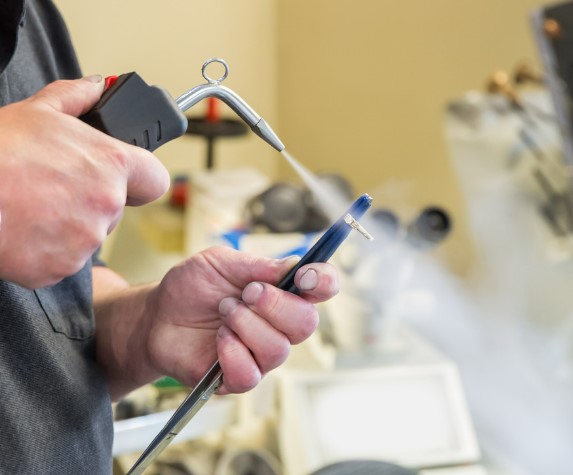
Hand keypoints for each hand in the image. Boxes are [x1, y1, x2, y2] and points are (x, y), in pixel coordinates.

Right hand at [0, 76, 169, 287]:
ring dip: (69, 224)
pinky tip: (25, 228)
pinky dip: (48, 248)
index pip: (155, 179)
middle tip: (56, 187)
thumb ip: (77, 97)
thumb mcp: (37, 110)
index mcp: (112, 165)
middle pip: (115, 207)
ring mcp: (87, 239)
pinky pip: (64, 258)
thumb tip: (97, 87)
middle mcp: (108, 204)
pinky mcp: (63, 267)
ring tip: (34, 205)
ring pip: (89, 234)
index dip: (141, 178)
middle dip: (92, 199)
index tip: (129, 179)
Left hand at [142, 246, 338, 393]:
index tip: (305, 277)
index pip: (321, 288)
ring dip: (247, 325)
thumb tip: (293, 265)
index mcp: (281, 291)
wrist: (156, 317)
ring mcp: (260, 353)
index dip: (323, 282)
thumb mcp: (220, 262)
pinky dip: (233, 353)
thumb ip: (257, 264)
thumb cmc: (191, 287)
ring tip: (223, 312)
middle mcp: (278, 324)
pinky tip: (218, 339)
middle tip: (246, 293)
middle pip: (306, 323)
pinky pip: (251, 374)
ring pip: (278, 349)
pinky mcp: (238, 378)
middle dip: (275, 305)